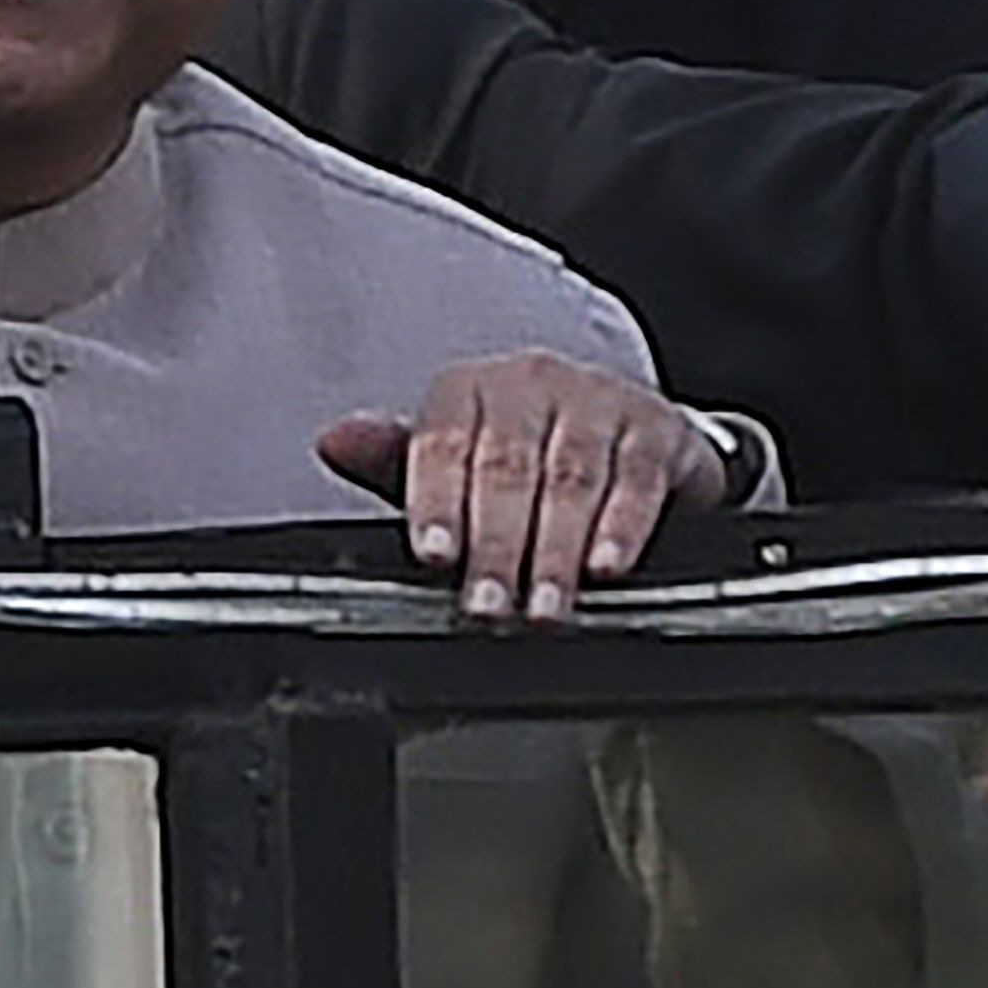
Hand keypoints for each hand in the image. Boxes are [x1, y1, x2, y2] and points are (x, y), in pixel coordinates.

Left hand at [317, 350, 731, 622]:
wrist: (630, 433)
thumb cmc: (527, 455)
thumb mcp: (454, 462)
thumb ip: (394, 462)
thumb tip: (333, 441)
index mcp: (470, 388)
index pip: (441, 440)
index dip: (435, 501)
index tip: (434, 555)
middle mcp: (531, 381)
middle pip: (505, 465)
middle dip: (495, 545)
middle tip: (487, 606)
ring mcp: (597, 399)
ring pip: (570, 476)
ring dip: (555, 549)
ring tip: (542, 606)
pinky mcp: (654, 427)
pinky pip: (637, 477)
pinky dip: (621, 527)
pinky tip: (606, 567)